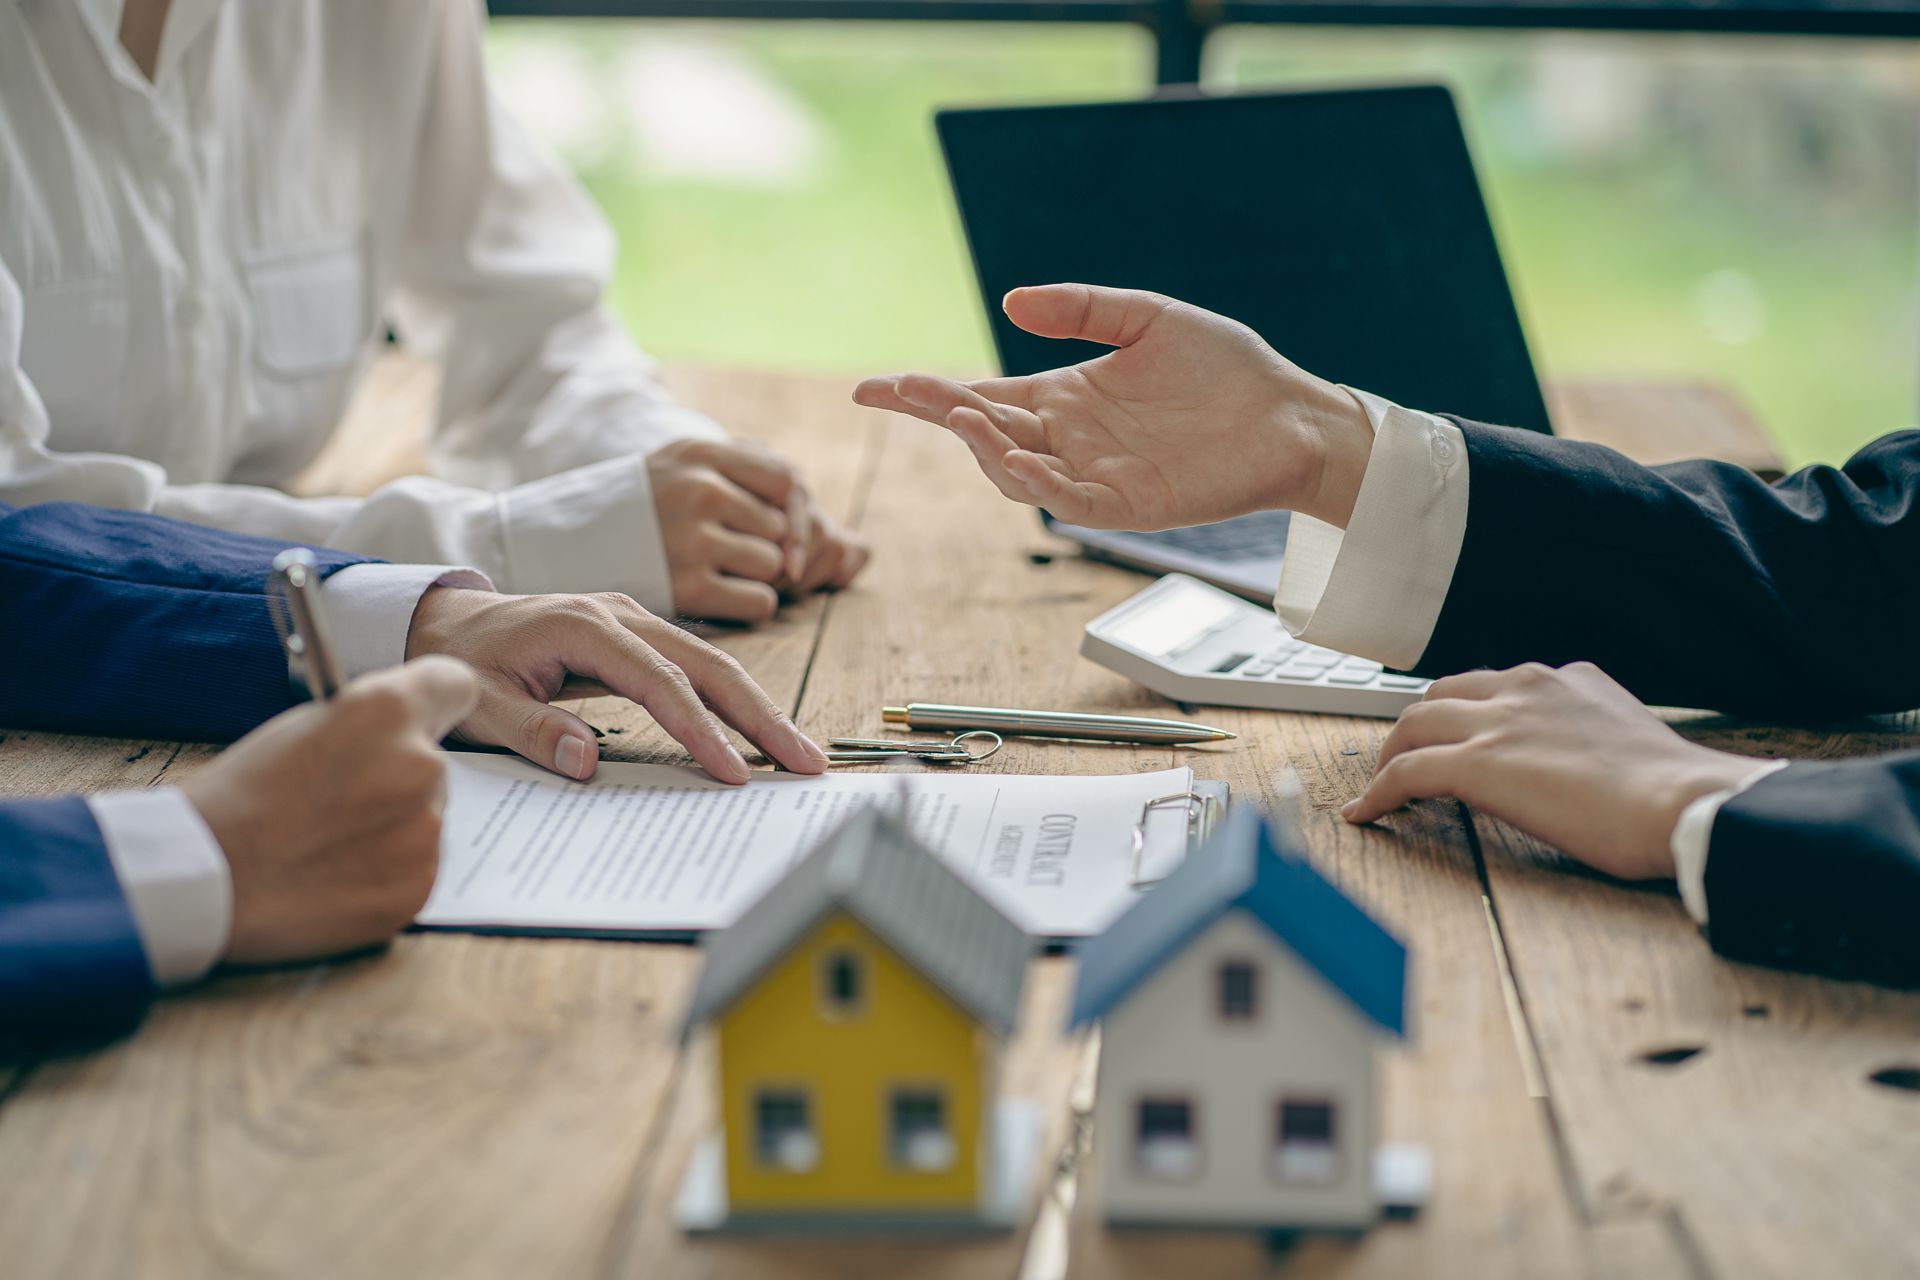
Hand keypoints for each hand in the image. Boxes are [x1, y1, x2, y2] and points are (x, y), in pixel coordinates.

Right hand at [179, 657, 477, 965]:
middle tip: (339, 800)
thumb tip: (401, 735)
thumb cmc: (237, 797)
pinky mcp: (418, 888)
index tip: (426, 717)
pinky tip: (333, 877)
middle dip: (397, 778)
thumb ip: (368, 725)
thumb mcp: (303, 727)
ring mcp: (425, 833)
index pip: (455, 685)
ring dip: (391, 829)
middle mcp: (421, 766)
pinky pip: (414, 870)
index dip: (436, 702)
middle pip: (432, 763)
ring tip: (326, 844)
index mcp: (388, 711)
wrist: (202, 878)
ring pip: (424, 820)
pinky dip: (383, 875)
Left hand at [406, 586, 830, 782]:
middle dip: (762, 715)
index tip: (734, 772)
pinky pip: (697, 667)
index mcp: (584, 626)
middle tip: (805, 760)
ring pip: (714, 662)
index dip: (701, 729)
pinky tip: (760, 732)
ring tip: (800, 752)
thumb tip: (588, 762)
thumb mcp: (476, 702)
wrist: (444, 621)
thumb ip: (530, 730)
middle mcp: (620, 614)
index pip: (660, 682)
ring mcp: (634, 620)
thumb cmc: (458, 662)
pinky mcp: (638, 636)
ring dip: (759, 708)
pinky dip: (733, 699)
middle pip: (710, 663)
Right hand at [647, 439, 866, 620]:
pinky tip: (717, 597)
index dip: (799, 514)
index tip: (788, 538)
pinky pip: (761, 602)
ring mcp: (690, 536)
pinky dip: (750, 606)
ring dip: (761, 579)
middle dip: (779, 552)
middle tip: (748, 562)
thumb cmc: (648, 515)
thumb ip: (779, 507)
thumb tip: (862, 553)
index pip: (787, 479)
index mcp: (701, 451)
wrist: (562, 547)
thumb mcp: (698, 481)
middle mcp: (698, 488)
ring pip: (775, 566)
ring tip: (719, 573)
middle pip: (784, 530)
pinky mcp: (684, 584)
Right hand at [853, 284, 1375, 530]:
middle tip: (896, 391)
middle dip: (937, 413)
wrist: (1293, 414)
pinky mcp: (1128, 505)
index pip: (980, 396)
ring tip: (960, 416)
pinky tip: (1014, 457)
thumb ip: (1083, 308)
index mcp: (1065, 397)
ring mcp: (1095, 476)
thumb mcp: (1149, 317)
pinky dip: (1035, 483)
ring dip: (982, 446)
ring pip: (1015, 471)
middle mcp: (1069, 440)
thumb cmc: (1227, 369)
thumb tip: (1011, 303)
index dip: (926, 394)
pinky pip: (1068, 501)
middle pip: (984, 433)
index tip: (874, 386)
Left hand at [1343, 662, 1776, 879]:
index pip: (1492, 684)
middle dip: (1417, 727)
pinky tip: (1366, 815)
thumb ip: (1592, 735)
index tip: (1456, 736)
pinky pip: (1406, 772)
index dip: (1465, 713)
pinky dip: (1378, 793)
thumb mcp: (1629, 739)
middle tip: (1404, 759)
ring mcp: (1497, 722)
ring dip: (1390, 757)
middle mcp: (1524, 687)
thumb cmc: (1673, 791)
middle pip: (1441, 695)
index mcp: (1564, 679)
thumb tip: (1587, 765)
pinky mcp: (1476, 763)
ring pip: (1413, 725)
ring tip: (1379, 787)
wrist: (1685, 801)